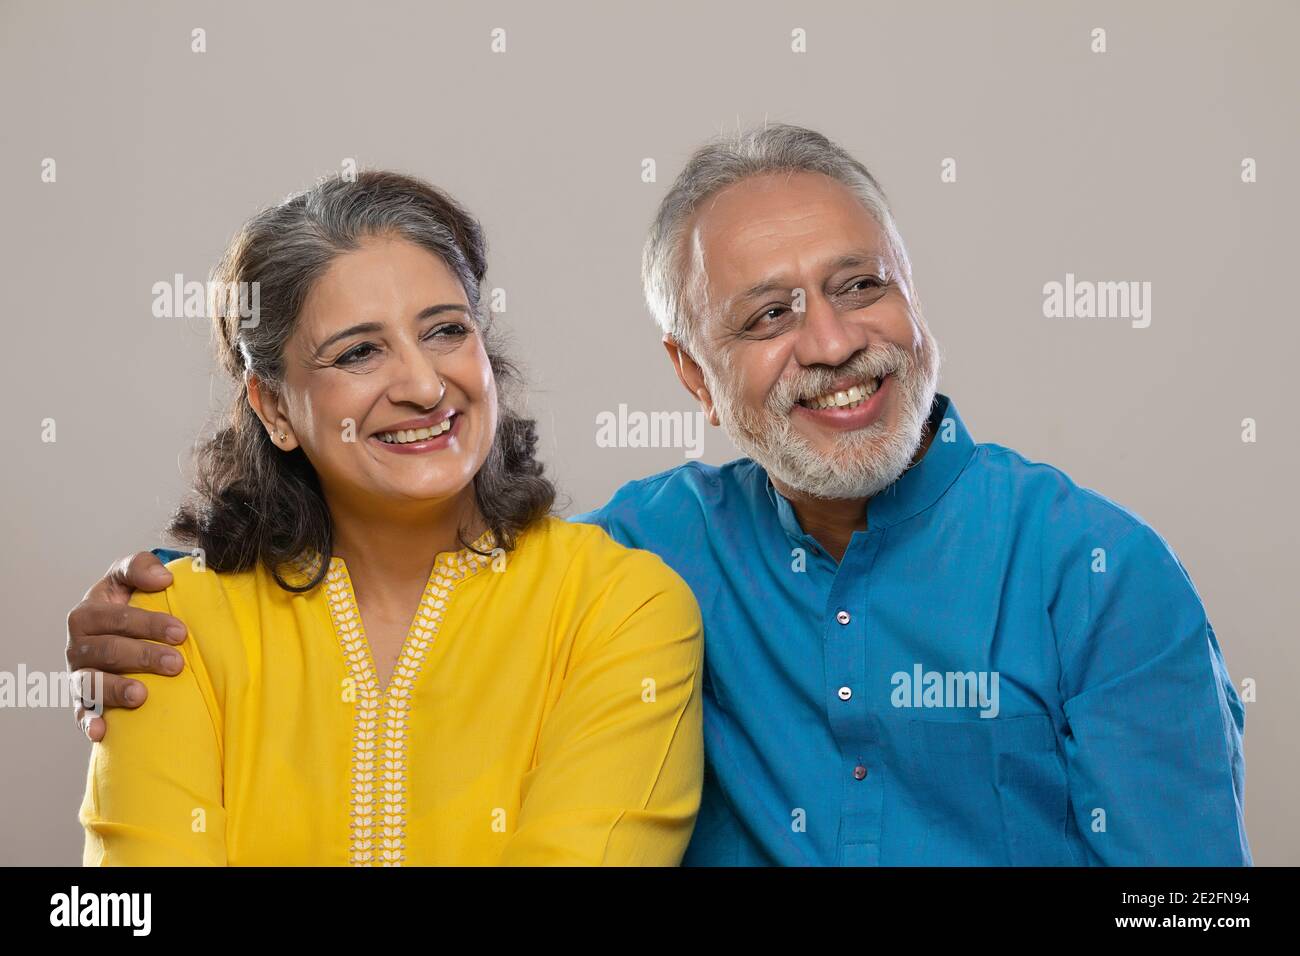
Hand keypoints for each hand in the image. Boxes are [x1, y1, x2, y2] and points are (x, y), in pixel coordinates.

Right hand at [66, 552, 187, 741]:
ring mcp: (78, 674)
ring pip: (92, 683)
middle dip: (144, 656)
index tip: (181, 632)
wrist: (119, 632)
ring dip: (117, 689)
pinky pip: (80, 713)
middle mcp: (78, 644)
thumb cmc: (130, 604)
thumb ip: (141, 567)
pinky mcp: (81, 700)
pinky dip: (88, 722)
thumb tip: (163, 578)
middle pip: (109, 651)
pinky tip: (101, 731)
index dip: (150, 623)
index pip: (118, 617)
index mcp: (89, 612)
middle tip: (177, 664)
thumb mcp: (130, 578)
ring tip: (142, 695)